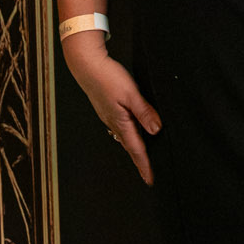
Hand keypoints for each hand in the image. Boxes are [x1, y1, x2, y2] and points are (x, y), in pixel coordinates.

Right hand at [62, 37, 160, 182]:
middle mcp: (113, 122)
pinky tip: (132, 131)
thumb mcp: (131, 94)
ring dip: (134, 148)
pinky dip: (129, 134)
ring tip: (143, 158)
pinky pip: (120, 126)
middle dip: (139, 161)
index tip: (150, 179)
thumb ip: (144, 112)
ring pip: (125, 136)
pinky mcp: (107, 108)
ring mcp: (109, 116)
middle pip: (130, 146)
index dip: (144, 165)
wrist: (86, 64)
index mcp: (120, 122)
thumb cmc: (107, 76)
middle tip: (147, 174)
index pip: (136, 148)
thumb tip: (156, 130)